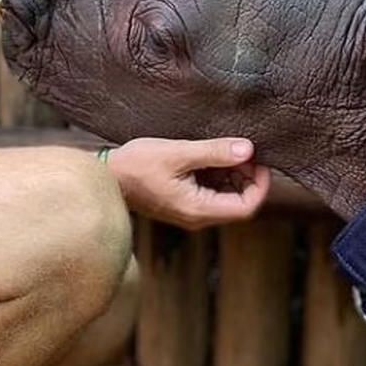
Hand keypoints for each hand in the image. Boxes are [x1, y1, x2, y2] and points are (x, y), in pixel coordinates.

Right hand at [107, 137, 270, 230]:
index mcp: (198, 209)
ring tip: (223, 149)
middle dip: (247, 177)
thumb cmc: (136, 165)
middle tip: (241, 150)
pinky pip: (212, 192)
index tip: (258, 160)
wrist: (106, 177)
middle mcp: (198, 216)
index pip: (246, 207)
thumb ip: (215, 152)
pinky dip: (218, 174)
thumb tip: (248, 149)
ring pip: (227, 197)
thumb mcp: (178, 153)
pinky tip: (209, 155)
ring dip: (232, 174)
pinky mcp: (185, 203)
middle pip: (239, 203)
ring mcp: (191, 211)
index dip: (260, 185)